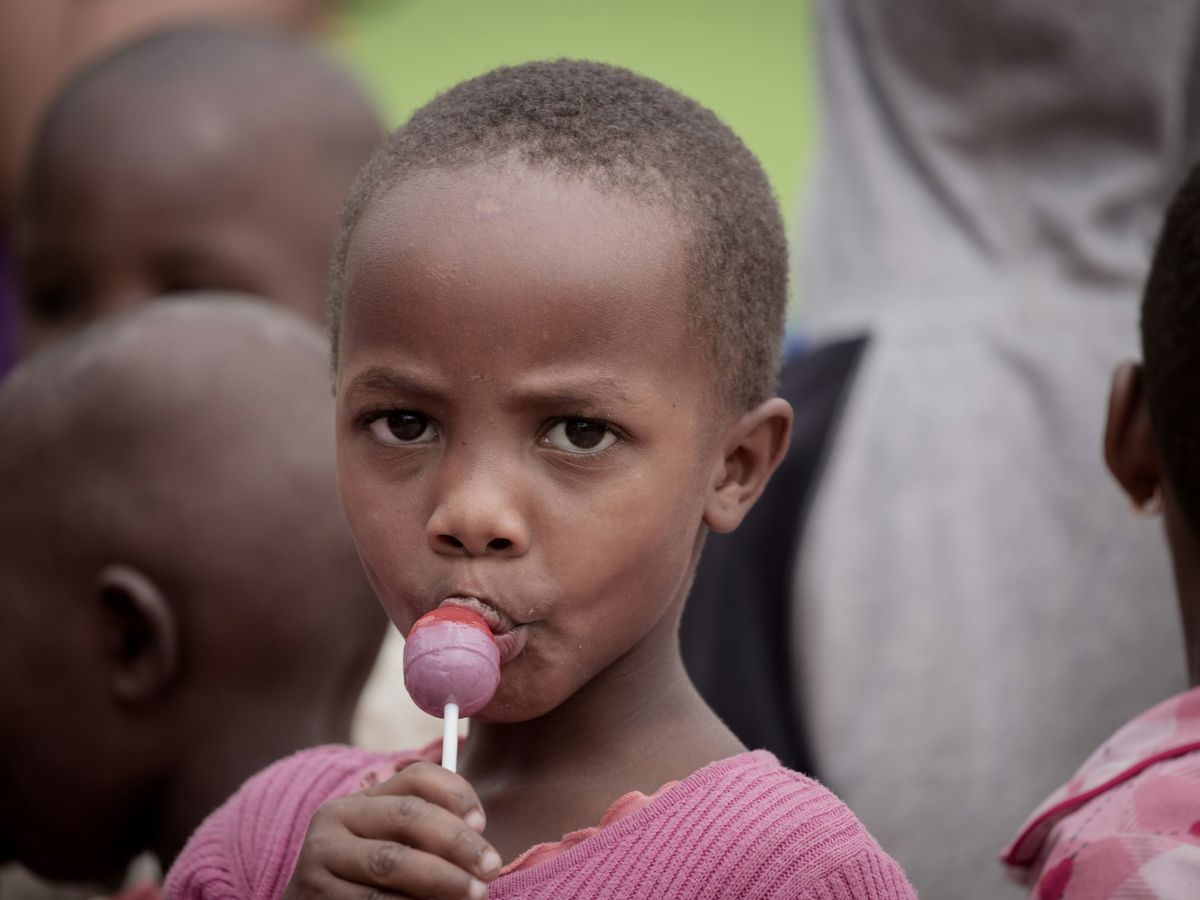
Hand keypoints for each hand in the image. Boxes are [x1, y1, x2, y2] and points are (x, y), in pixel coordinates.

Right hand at [282, 761, 501, 898]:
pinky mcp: (316, 898)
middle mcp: (333, 820)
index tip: (483, 823)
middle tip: (491, 869)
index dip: (456, 794)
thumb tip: (476, 827)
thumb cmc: (367, 879)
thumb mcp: (391, 844)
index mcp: (360, 798)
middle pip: (407, 816)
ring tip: (475, 894)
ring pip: (391, 863)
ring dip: (442, 880)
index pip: (416, 777)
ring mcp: (319, 861)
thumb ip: (428, 828)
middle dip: (457, 842)